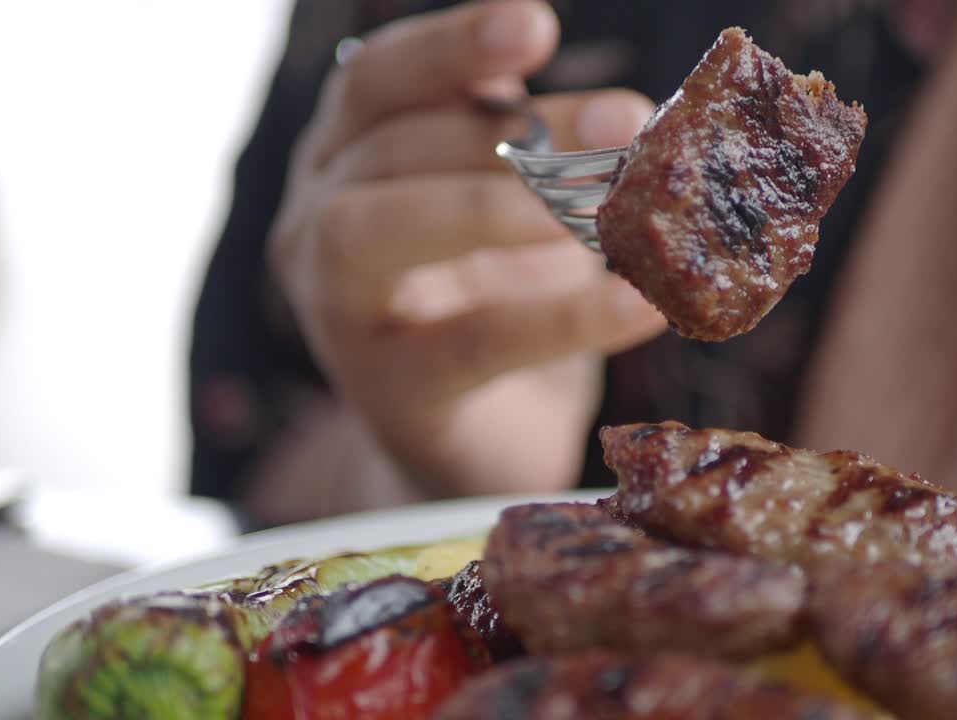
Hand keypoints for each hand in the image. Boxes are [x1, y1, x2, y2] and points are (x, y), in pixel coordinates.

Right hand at [268, 0, 664, 501]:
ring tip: (605, 209)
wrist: (477, 446)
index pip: (377, 83)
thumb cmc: (500, 304)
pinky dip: (562, 322)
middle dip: (513, 132)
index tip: (535, 27)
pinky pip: (467, 345)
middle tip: (625, 125)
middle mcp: (315, 222)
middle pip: (393, 148)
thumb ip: (540, 157)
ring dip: (502, 208)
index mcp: (348, 161)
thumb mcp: (518, 214)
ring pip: (378, 230)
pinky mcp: (386, 393)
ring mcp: (335, 310)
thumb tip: (639, 114)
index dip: (451, 50)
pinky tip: (641, 306)